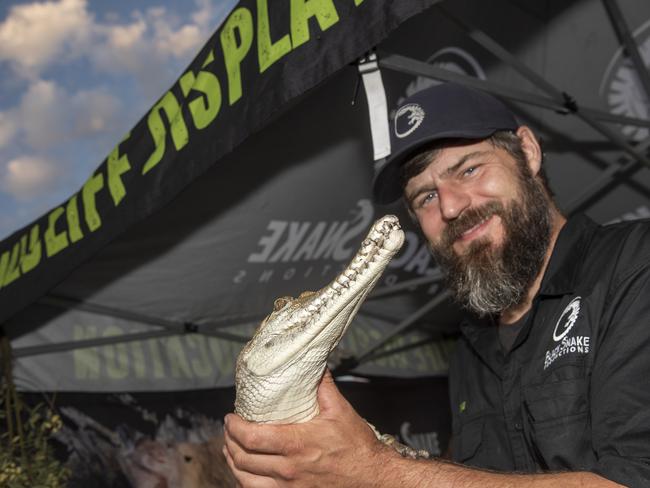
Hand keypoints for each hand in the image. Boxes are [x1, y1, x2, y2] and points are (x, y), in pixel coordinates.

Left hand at [223, 370, 392, 486]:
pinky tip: (246, 471)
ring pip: (246, 479)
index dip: (234, 427)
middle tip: (229, 429)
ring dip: (233, 463)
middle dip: (229, 442)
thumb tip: (313, 362)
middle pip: (243, 459)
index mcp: (297, 444)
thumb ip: (322, 385)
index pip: (252, 438)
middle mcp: (288, 469)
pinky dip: (246, 481)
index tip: (230, 417)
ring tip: (230, 448)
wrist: (373, 478)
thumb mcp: (340, 410)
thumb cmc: (357, 446)